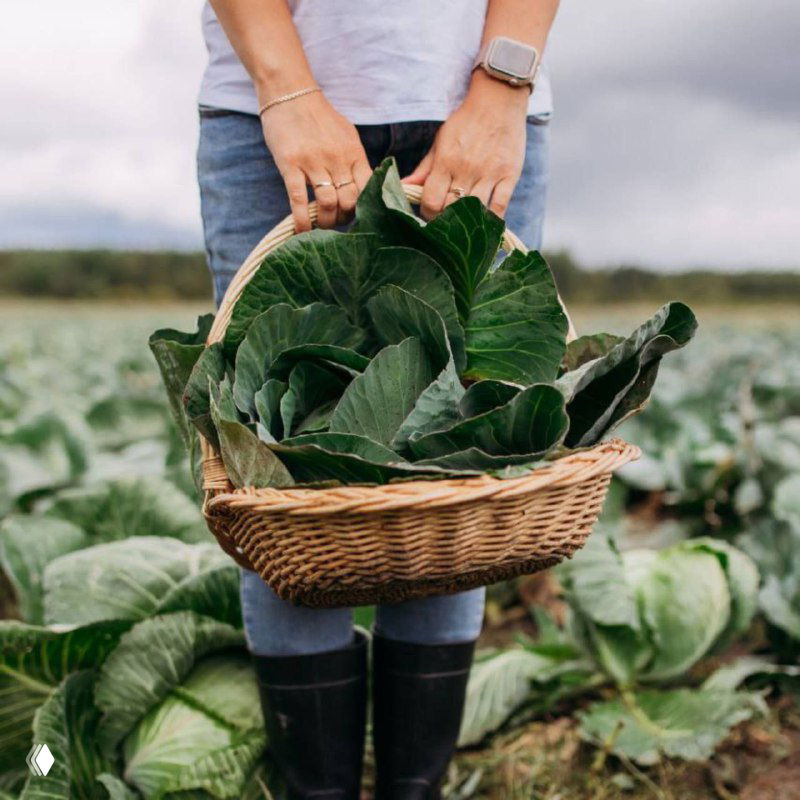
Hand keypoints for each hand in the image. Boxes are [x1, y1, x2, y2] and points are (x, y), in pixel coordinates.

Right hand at [260, 92, 371, 231]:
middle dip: (345, 218)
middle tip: (337, 222)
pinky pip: (299, 200)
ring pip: (328, 203)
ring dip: (326, 222)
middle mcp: (337, 158)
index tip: (357, 215)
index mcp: (353, 152)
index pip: (368, 189)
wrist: (290, 92)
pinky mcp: (290, 164)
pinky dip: (302, 220)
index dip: (364, 208)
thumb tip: (365, 186)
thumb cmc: (319, 117)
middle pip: (349, 201)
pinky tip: (302, 230)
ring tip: (321, 226)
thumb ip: (355, 160)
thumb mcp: (346, 135)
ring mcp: (313, 162)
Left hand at [405, 71, 528, 219]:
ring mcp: (489, 174)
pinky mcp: (509, 175)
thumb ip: (424, 168)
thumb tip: (402, 187)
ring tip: (463, 224)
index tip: (429, 213)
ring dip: (466, 222)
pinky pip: (500, 207)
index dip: (427, 212)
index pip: (431, 200)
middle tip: (445, 222)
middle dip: (445, 220)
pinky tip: (485, 224)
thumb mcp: (440, 141)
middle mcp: (466, 169)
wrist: (499, 100)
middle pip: (451, 209)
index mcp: (446, 161)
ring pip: (474, 212)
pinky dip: (492, 220)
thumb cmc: (466, 122)